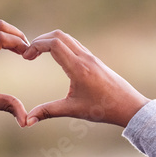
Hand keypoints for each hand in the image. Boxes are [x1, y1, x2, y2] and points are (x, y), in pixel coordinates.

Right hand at [23, 30, 149, 127]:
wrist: (129, 106)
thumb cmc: (103, 109)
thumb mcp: (73, 110)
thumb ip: (48, 112)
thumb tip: (27, 121)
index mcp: (78, 67)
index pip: (53, 44)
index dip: (35, 46)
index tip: (26, 58)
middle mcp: (84, 58)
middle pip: (58, 35)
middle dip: (40, 41)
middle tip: (29, 54)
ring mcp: (91, 57)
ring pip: (67, 38)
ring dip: (50, 41)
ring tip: (38, 54)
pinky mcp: (94, 60)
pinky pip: (74, 44)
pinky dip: (61, 45)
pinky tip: (55, 58)